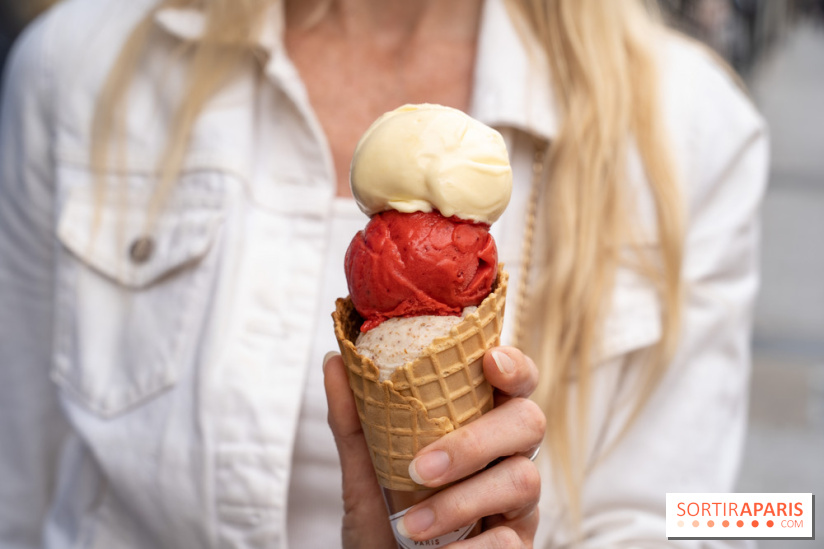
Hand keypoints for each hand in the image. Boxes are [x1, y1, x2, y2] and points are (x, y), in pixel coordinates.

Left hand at [324, 346, 544, 547]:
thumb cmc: (384, 521)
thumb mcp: (364, 472)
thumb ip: (354, 420)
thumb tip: (335, 361)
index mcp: (480, 424)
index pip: (515, 382)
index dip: (514, 365)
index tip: (489, 361)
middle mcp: (507, 457)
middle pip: (528, 422)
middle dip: (474, 441)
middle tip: (420, 468)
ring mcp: (517, 503)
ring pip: (523, 480)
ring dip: (460, 501)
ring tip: (410, 526)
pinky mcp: (517, 546)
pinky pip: (510, 541)